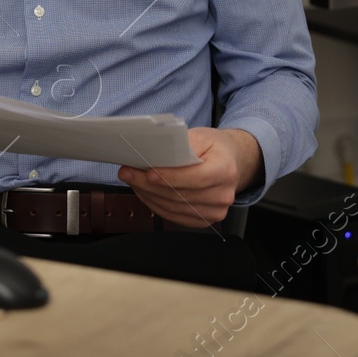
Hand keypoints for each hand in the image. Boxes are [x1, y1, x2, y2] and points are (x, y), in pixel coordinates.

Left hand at [116, 127, 261, 228]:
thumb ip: (181, 145)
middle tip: (127, 172)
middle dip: (149, 185)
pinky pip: (174, 216)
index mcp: (226, 170)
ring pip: (173, 208)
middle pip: (180, 195)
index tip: (148, 172)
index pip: (195, 178)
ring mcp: (215, 211)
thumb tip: (155, 154)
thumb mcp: (201, 136)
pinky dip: (155, 204)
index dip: (170, 177)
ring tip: (131, 180)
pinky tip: (143, 192)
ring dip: (148, 195)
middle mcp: (223, 195)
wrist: (230, 163)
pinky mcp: (204, 220)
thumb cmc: (213, 148)